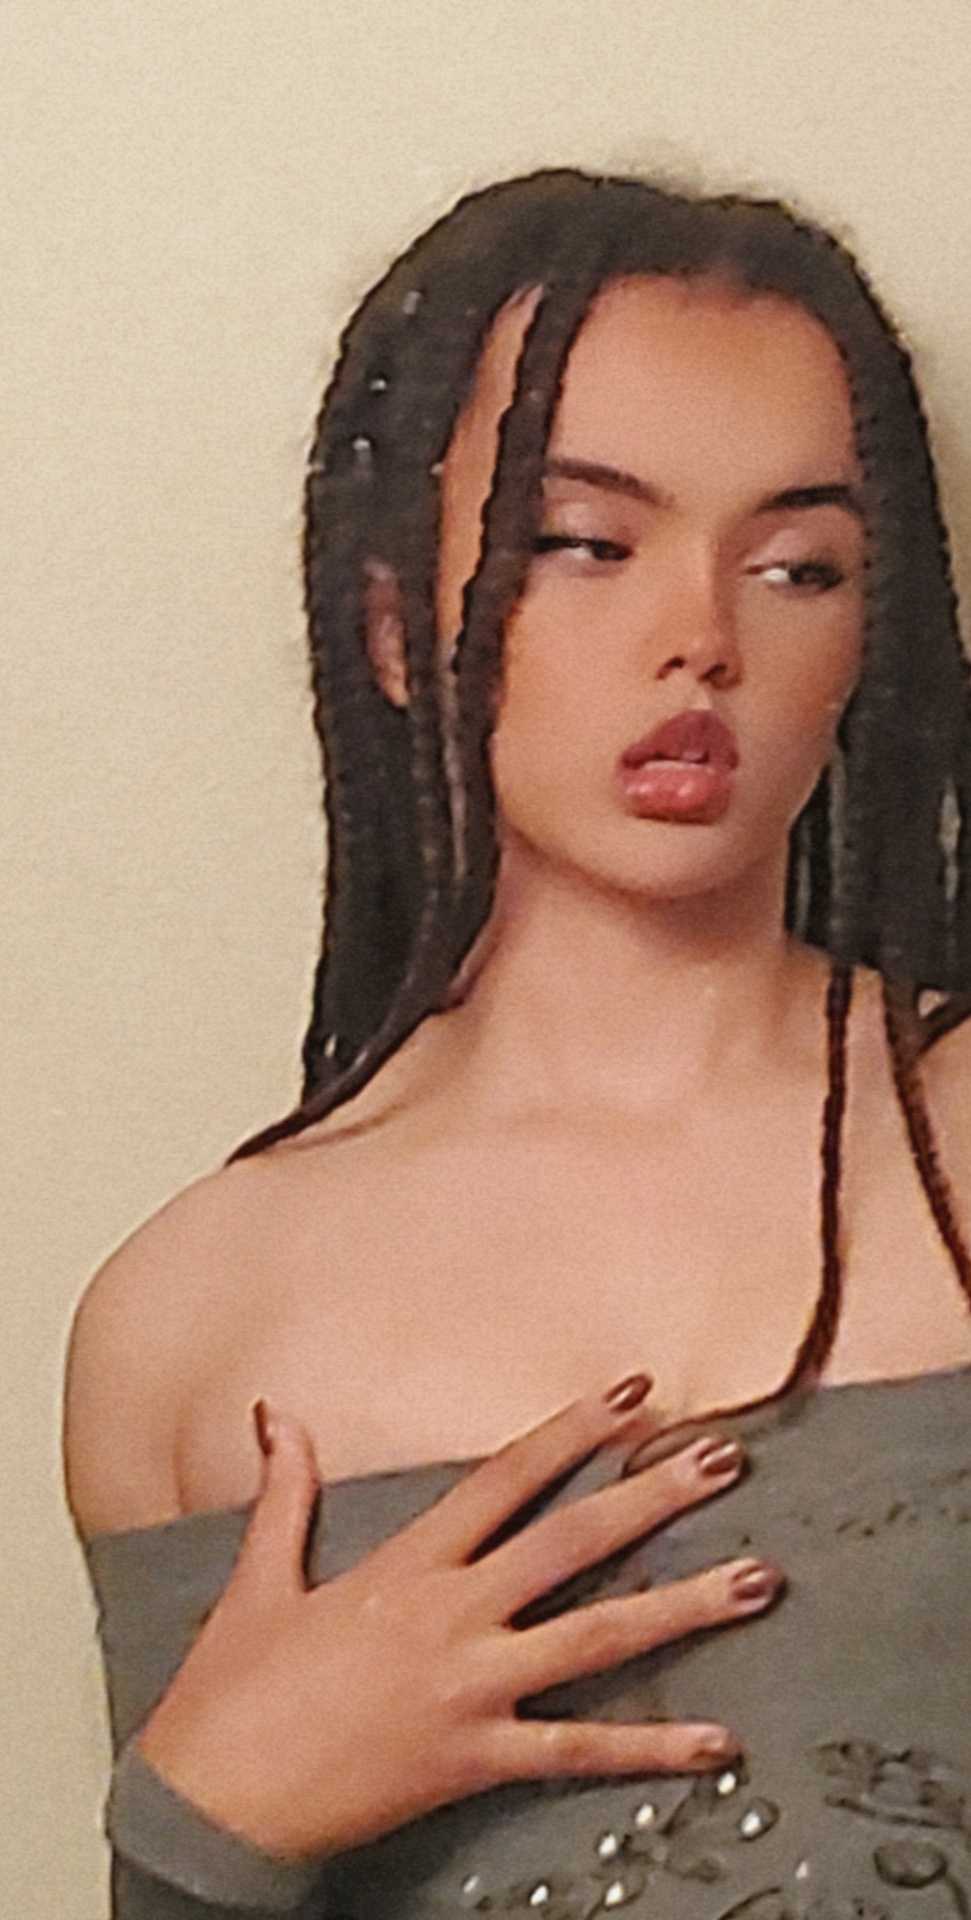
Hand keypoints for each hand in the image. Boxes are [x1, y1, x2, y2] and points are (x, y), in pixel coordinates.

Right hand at [135, 1375, 782, 1861]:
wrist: (213, 1802)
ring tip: (759, 1580)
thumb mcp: (259, 1579)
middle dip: (653, 1495)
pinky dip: (651, 1748)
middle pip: (572, 1541)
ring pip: (597, 1636)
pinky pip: (579, 1751)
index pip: (507, 1478)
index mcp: (405, 1566)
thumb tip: (275, 1412)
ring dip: (683, 1605)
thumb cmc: (232, 1691)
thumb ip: (286, 1491)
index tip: (636, 1392)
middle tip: (726, 1458)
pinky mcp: (477, 1760)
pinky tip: (718, 1742)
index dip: (575, 1430)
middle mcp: (452, 1615)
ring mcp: (471, 1688)